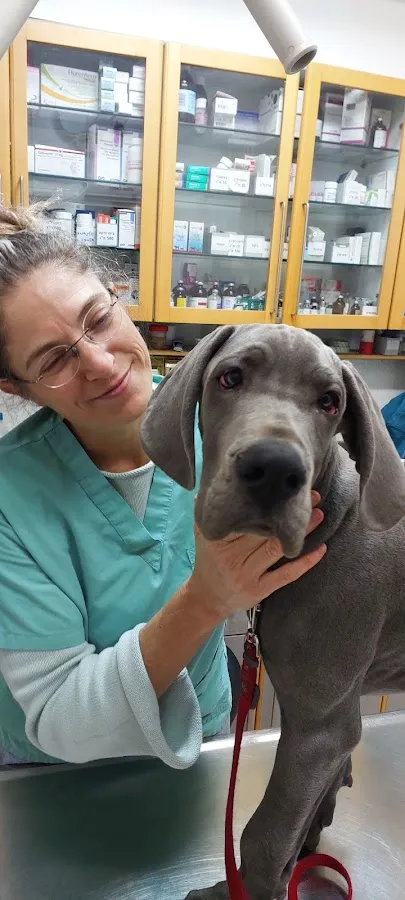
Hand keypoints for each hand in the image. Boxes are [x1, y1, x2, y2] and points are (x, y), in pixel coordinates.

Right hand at [187, 491, 325, 620]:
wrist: (208, 598)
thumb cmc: (209, 559)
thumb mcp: (204, 534)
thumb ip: (209, 510)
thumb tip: (217, 479)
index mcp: (218, 540)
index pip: (243, 519)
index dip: (265, 503)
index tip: (282, 486)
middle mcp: (231, 558)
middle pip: (263, 531)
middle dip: (287, 513)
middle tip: (309, 495)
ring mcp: (246, 575)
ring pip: (277, 549)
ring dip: (300, 532)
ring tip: (318, 514)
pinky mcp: (260, 590)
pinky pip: (286, 575)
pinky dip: (305, 562)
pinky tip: (321, 548)